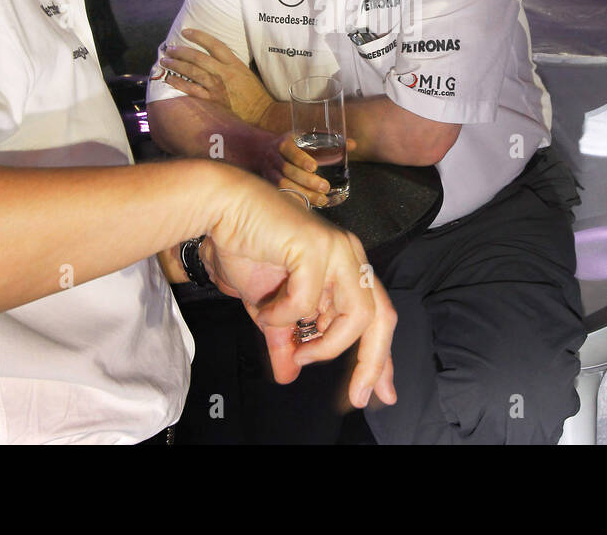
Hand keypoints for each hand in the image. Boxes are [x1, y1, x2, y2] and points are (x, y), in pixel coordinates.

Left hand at [160, 28, 276, 127]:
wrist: (262, 112)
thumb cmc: (255, 93)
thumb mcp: (246, 72)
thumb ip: (230, 64)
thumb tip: (214, 56)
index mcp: (234, 64)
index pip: (214, 44)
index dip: (199, 36)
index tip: (186, 32)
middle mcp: (224, 73)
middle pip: (198, 58)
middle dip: (181, 51)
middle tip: (170, 48)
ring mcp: (217, 87)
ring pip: (192, 72)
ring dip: (176, 65)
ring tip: (165, 60)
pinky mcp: (213, 100)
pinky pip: (192, 90)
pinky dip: (179, 84)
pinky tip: (170, 79)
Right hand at [201, 179, 396, 408]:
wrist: (223, 211)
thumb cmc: (248, 250)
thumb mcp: (269, 311)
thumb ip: (283, 340)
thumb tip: (287, 376)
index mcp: (347, 271)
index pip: (379, 317)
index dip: (383, 358)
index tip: (383, 395)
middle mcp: (351, 258)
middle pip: (381, 317)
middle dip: (373, 361)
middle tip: (358, 395)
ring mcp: (337, 250)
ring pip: (356, 314)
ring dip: (325, 345)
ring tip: (296, 350)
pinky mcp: (315, 246)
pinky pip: (308, 299)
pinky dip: (284, 316)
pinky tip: (265, 311)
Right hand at [257, 131, 357, 208]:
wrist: (262, 151)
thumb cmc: (292, 145)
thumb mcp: (305, 138)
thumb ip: (328, 142)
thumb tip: (353, 145)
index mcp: (284, 143)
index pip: (290, 150)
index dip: (301, 159)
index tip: (314, 167)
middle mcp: (274, 157)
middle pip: (287, 170)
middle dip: (307, 181)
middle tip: (325, 187)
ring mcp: (270, 172)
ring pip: (283, 185)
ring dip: (303, 194)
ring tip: (322, 200)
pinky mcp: (270, 184)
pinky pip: (280, 195)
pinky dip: (294, 201)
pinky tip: (308, 206)